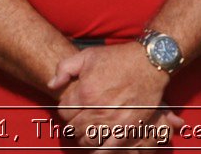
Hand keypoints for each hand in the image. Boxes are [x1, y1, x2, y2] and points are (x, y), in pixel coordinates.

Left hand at [48, 45, 183, 148]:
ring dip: (85, 138)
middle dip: (73, 125)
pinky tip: (98, 147)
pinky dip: (101, 150)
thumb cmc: (117, 58)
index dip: (65, 111)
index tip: (71, 108)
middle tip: (78, 122)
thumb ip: (65, 69)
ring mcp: (113, 120)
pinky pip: (110, 147)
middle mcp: (97, 109)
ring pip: (89, 140)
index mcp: (84, 92)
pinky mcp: (128, 128)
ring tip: (87, 132)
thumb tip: (52, 85)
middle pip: (74, 128)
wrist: (148, 62)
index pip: (64, 112)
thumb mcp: (87, 55)